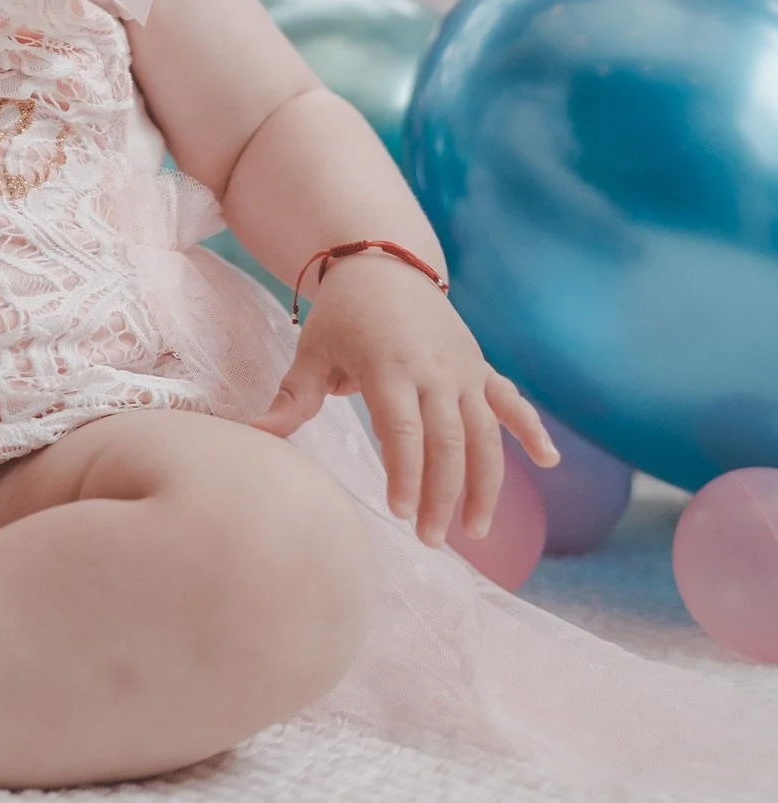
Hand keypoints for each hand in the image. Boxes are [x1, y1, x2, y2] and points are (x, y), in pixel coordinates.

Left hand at [256, 254, 556, 545]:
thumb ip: (293, 398)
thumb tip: (254, 437)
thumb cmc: (342, 315)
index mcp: (389, 367)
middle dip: (444, 495)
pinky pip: (511, 401)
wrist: (383, 261)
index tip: (401, 514)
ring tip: (476, 530)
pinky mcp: (481, 367)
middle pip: (448, 442)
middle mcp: (434, 369)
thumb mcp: (313, 350)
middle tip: (433, 541)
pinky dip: (532, 429)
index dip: (406, 475)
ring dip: (486, 483)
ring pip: (485, 433)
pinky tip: (550, 462)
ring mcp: (463, 369)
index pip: (404, 431)